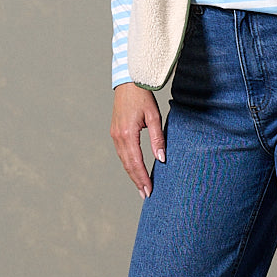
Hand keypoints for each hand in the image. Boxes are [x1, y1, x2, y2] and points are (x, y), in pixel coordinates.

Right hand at [111, 83, 164, 198]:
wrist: (128, 82)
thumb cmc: (143, 97)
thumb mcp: (154, 117)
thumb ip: (158, 139)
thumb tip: (162, 159)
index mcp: (128, 134)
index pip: (136, 162)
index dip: (143, 178)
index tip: (149, 190)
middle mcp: (118, 137)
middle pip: (128, 165)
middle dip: (137, 181)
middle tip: (146, 195)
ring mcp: (114, 135)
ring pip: (123, 161)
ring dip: (132, 175)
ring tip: (141, 187)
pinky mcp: (115, 133)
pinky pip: (121, 153)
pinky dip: (128, 164)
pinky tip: (135, 170)